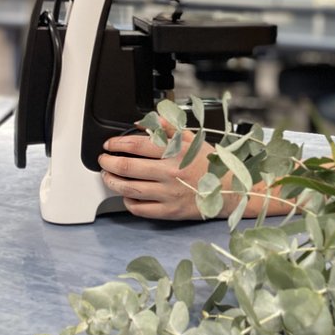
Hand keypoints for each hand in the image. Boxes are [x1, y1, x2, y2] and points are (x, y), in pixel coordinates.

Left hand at [98, 128, 212, 219]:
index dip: (117, 144)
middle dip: (108, 163)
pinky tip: (128, 194)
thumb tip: (143, 122)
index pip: (136, 145)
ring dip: (112, 181)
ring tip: (109, 176)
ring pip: (128, 189)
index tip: (110, 145)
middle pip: (126, 168)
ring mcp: (169, 194)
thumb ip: (167, 128)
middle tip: (104, 160)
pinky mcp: (169, 212)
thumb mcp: (193, 139)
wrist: (230, 190)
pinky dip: (128, 201)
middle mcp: (170, 174)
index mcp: (175, 152)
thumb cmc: (210, 164)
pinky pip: (139, 208)